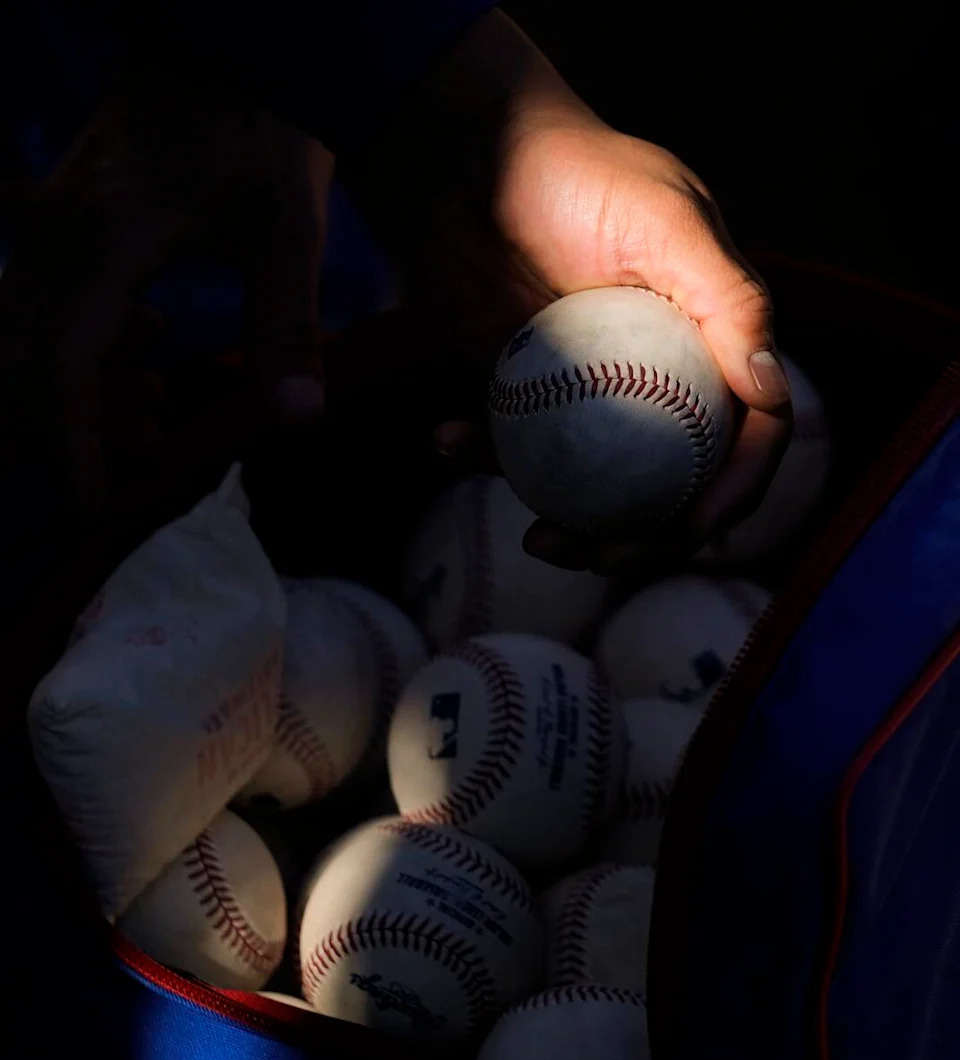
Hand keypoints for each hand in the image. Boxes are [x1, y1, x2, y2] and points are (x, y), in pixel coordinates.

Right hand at [0, 62, 331, 545]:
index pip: (58, 369)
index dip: (71, 448)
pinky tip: (152, 354)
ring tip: (158, 416)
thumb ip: (287, 325)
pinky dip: (87, 357)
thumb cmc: (260, 127)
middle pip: (26, 369)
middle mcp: (56, 240)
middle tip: (145, 464)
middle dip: (73, 435)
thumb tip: (297, 418)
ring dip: (83, 398)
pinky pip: (48, 314)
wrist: (230, 48)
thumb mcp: (289, 229)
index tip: (94, 511)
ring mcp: (51, 233)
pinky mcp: (64, 231)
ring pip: (30, 345)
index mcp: (101, 243)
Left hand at [381, 11, 792, 574]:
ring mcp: (590, 390)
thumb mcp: (665, 217)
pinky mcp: (523, 392)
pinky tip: (446, 441)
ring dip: (572, 524)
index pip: (749, 432)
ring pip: (597, 485)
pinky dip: (485, 459)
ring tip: (536, 538)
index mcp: (713, 338)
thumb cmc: (574, 169)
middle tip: (598, 554)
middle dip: (648, 535)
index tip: (693, 527)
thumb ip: (729, 298)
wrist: (463, 149)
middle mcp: (661, 373)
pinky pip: (516, 449)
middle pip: (677, 482)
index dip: (734, 490)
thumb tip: (772, 391)